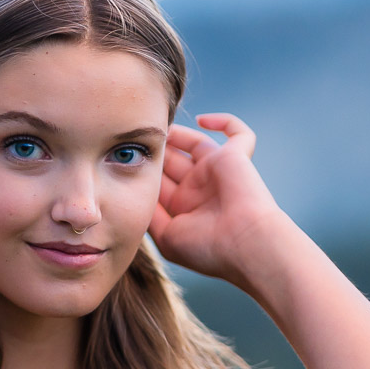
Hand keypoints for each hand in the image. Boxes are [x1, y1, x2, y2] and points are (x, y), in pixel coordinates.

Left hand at [148, 113, 287, 287]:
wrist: (245, 246)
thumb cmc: (207, 248)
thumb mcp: (166, 236)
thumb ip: (150, 213)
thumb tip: (134, 192)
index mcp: (185, 207)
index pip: (160, 181)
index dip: (144, 168)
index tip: (124, 158)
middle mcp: (200, 188)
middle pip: (173, 159)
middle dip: (156, 149)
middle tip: (137, 136)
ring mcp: (217, 171)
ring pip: (196, 142)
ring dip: (177, 134)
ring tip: (158, 125)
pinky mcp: (236, 157)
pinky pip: (238, 132)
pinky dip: (224, 121)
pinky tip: (203, 120)